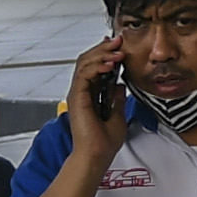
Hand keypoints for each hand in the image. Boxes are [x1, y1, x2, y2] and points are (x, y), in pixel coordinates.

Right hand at [65, 36, 127, 163]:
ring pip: (85, 64)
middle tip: (119, 40)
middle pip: (88, 61)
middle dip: (104, 48)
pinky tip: (109, 64)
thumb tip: (119, 85)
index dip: (105, 53)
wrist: (97, 155)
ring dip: (102, 54)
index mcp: (90, 95)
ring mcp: (77, 94)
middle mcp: (81, 92)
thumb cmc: (104, 142)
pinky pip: (84, 75)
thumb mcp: (118, 115)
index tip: (118, 45)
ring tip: (117, 50)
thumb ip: (117, 99)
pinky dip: (97, 66)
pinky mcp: (76, 97)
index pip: (95, 67)